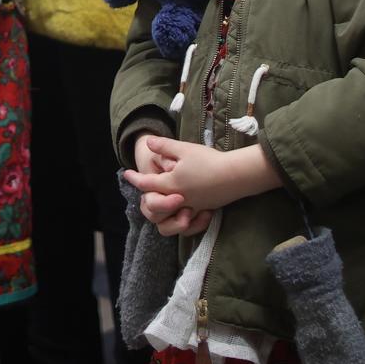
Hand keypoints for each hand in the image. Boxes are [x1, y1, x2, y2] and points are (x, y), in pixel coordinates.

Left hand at [124, 134, 283, 216]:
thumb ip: (164, 146)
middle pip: (154, 204)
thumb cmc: (209, 161)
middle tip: (144, 187)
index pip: (146, 184)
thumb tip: (149, 143)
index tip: (127, 174)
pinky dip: (181, 216)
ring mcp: (191, 207)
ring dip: (162, 210)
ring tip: (162, 199)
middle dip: (146, 197)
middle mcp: (178, 199)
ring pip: (168, 217)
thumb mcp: (185, 149)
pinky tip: (182, 206)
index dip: (135, 178)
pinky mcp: (203, 210)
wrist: (236, 175)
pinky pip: (186, 220)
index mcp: (171, 184)